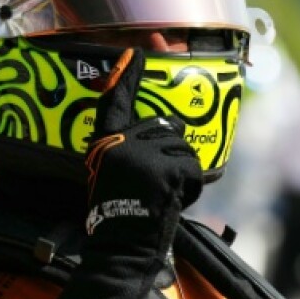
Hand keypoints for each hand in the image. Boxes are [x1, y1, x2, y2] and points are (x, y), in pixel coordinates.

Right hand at [83, 48, 203, 250]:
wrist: (122, 246)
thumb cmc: (120, 217)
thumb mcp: (116, 176)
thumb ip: (133, 151)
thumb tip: (171, 128)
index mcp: (106, 145)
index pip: (114, 103)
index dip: (126, 77)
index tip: (135, 52)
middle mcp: (122, 144)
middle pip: (166, 130)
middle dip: (173, 154)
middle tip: (160, 184)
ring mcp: (145, 155)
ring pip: (183, 150)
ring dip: (183, 173)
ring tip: (164, 195)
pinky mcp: (166, 169)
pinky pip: (193, 169)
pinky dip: (191, 188)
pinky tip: (173, 201)